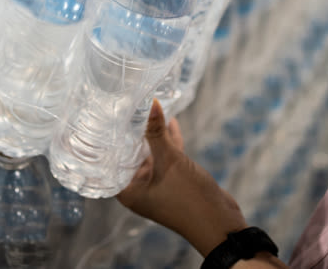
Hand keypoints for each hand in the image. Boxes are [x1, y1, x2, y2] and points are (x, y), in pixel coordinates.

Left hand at [117, 100, 248, 256]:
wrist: (220, 224)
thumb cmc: (189, 199)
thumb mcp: (170, 161)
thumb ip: (157, 133)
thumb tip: (151, 104)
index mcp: (129, 191)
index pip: (110, 161)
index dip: (109, 140)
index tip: (107, 117)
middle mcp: (139, 189)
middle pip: (130, 156)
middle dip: (131, 133)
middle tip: (125, 107)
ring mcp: (157, 185)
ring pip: (151, 155)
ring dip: (152, 135)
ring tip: (148, 109)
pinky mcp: (174, 182)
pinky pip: (167, 158)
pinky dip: (168, 142)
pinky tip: (171, 122)